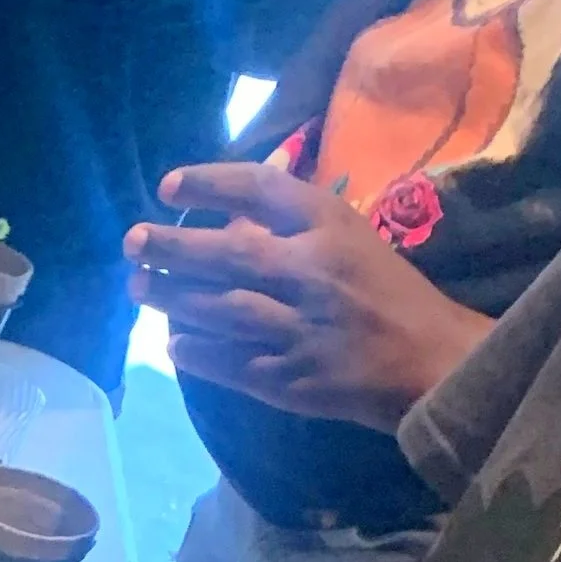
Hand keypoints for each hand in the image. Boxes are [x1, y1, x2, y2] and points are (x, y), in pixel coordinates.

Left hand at [124, 165, 494, 430]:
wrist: (429, 360)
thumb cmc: (385, 292)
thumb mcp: (349, 237)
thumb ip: (293, 224)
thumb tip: (226, 217)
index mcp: (330, 226)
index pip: (260, 190)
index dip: (210, 183)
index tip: (167, 186)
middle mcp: (311, 271)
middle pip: (228, 254)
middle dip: (173, 247)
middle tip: (132, 242)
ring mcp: (299, 327)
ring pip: (221, 309)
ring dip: (172, 298)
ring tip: (137, 287)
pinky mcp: (291, 378)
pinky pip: (230, 363)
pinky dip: (197, 352)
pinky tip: (173, 342)